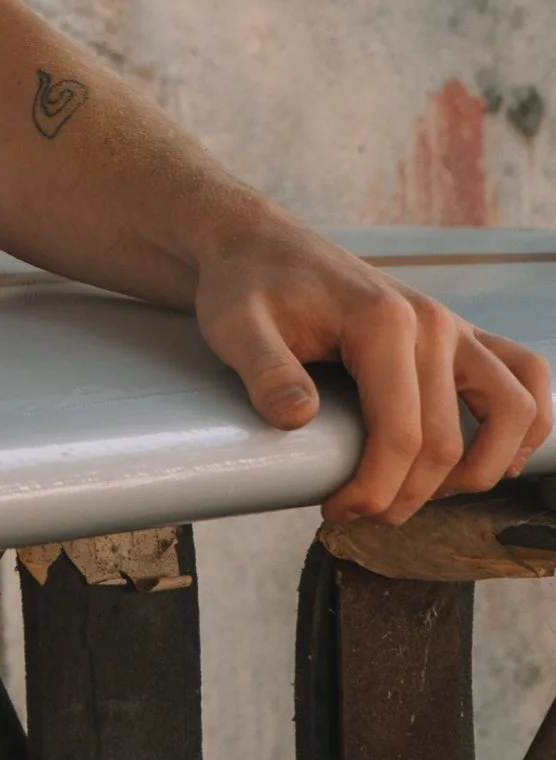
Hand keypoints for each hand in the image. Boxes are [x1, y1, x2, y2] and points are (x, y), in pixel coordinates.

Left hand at [192, 224, 553, 523]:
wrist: (260, 244)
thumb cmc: (248, 283)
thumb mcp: (234, 325)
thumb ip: (264, 370)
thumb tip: (298, 418)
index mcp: (383, 321)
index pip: (402, 435)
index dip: (374, 491)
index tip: (336, 512)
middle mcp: (432, 321)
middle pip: (447, 442)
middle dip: (405, 496)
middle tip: (357, 514)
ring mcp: (453, 325)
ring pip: (513, 412)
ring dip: (477, 471)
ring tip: (419, 494)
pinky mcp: (459, 333)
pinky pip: (526, 376)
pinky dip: (527, 424)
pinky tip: (491, 460)